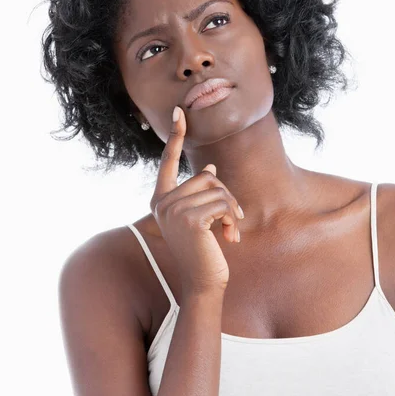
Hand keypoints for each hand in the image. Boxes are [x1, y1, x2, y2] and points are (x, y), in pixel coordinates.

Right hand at [150, 106, 243, 296]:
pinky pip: (223, 202)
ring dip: (232, 209)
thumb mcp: (201, 218)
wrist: (203, 283)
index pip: (168, 162)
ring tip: (230, 231)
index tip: (180, 111)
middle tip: (231, 221)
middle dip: (225, 197)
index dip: (174, 135)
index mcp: (161, 200)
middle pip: (206, 176)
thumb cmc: (203, 251)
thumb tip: (210, 168)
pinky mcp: (189, 218)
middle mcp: (162, 202)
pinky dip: (233, 218)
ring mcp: (173, 209)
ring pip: (217, 188)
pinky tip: (229, 237)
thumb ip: (200, 194)